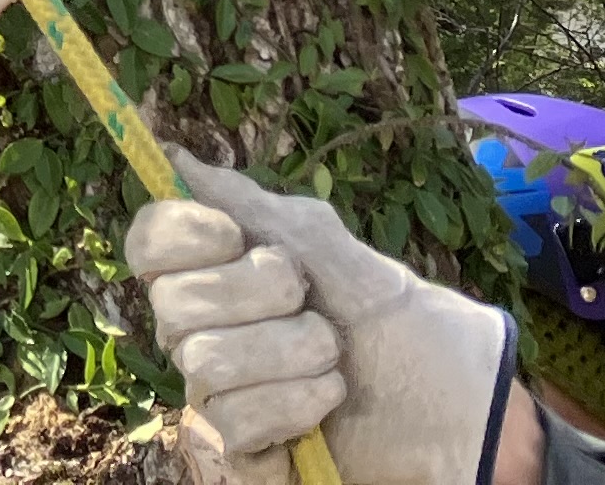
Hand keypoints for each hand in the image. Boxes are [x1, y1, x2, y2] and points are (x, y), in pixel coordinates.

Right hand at [125, 153, 516, 484]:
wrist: (456, 405)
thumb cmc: (400, 324)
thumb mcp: (338, 253)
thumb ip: (256, 207)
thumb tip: (178, 156)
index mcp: (219, 271)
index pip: (148, 241)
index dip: (184, 235)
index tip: (239, 239)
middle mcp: (205, 328)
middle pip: (173, 303)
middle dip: (258, 297)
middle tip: (309, 303)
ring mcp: (221, 391)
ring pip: (207, 364)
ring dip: (291, 356)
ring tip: (333, 361)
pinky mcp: (244, 449)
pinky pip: (234, 423)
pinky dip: (294, 407)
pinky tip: (325, 404)